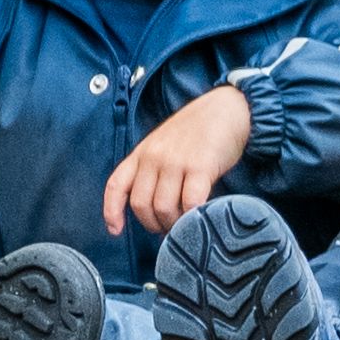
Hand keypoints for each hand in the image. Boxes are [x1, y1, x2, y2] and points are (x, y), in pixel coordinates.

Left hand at [105, 87, 254, 235]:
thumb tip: (154, 207)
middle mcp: (154, 158)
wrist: (227, 108)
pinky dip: (192, 216)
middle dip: (153, 224)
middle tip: (168, 228)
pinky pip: (190, 203)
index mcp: (141, 153)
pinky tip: (199, 216)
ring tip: (185, 223)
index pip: (116, 186)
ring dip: (174, 224)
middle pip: (141, 205)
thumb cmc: (198, 130)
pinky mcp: (200, 167)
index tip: (115, 230)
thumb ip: (153, 169)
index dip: (112, 211)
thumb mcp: (164, 144)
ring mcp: (176, 162)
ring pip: (163, 208)